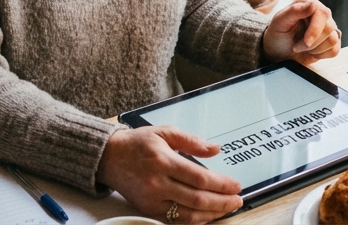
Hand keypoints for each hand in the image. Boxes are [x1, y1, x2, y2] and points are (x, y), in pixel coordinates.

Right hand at [96, 125, 242, 223]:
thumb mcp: (164, 132)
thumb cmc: (138, 143)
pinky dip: (195, 220)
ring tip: (227, 209)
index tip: (236, 185)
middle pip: (197, 199)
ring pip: (188, 214)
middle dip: (222, 202)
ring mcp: (152, 199)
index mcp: (163, 160)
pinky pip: (175, 220)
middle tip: (238, 200)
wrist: (109, 157)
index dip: (222, 184)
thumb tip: (215, 149)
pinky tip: (207, 215)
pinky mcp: (148, 210)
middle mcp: (158, 183)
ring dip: (212, 214)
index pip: (199, 178)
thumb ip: (191, 140)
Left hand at [262, 0, 340, 64]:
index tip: (305, 41)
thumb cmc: (278, 34)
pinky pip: (334, 50)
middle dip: (312, 43)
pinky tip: (311, 52)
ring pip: (333, 40)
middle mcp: (321, 13)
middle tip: (297, 47)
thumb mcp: (279, 22)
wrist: (278, 52)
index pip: (322, 13)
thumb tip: (312, 4)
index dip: (315, 30)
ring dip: (315, 49)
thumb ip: (294, 11)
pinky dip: (321, 55)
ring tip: (301, 48)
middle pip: (329, 28)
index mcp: (308, 3)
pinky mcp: (332, 41)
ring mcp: (328, 27)